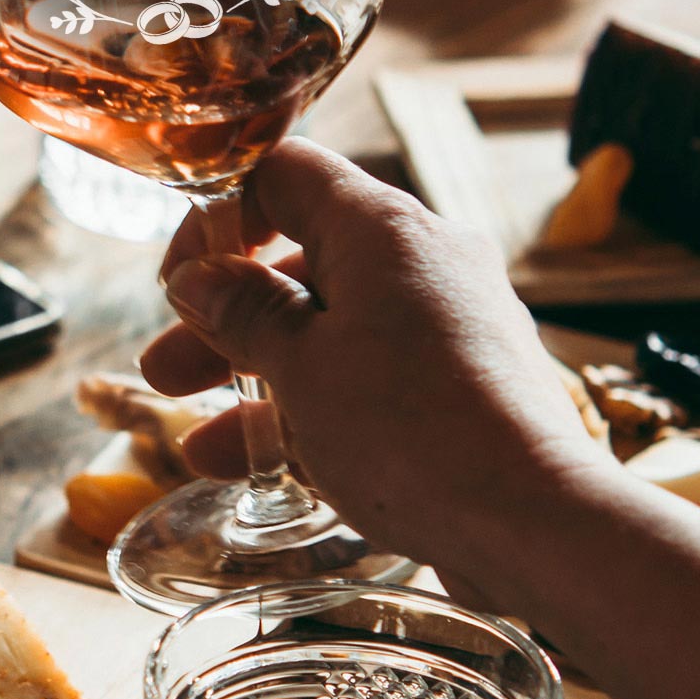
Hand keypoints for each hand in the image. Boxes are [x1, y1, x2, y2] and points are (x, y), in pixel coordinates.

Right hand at [140, 139, 615, 583]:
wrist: (534, 523)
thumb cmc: (412, 433)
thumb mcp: (301, 368)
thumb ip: (244, 314)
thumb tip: (200, 278)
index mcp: (384, 230)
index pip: (285, 174)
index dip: (219, 216)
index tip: (180, 280)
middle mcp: (425, 263)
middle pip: (302, 263)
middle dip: (225, 321)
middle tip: (166, 370)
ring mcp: (451, 326)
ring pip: (332, 332)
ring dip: (259, 380)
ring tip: (201, 445)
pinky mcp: (465, 388)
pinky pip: (372, 380)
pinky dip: (315, 413)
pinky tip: (263, 469)